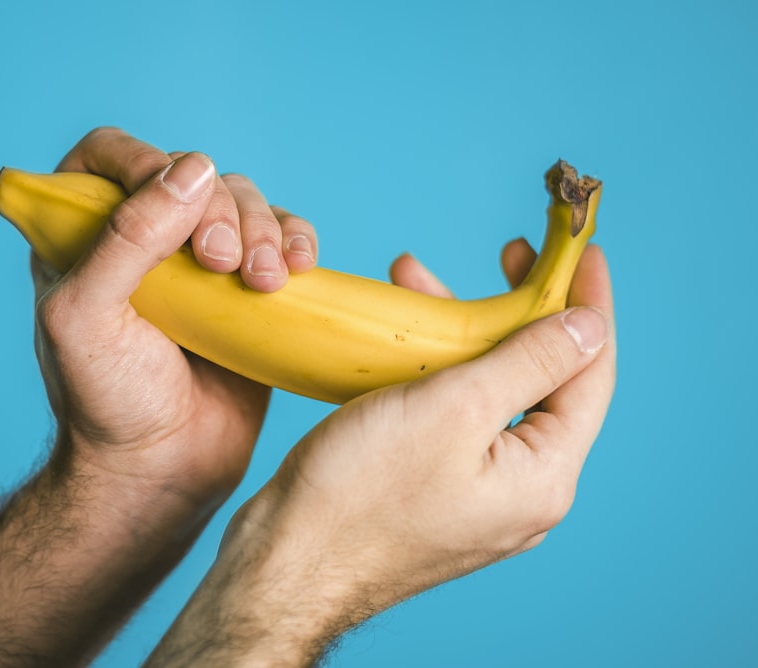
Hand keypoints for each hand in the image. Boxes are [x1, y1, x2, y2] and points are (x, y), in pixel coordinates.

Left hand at [33, 127, 318, 531]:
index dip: (141, 158)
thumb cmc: (106, 401)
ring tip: (263, 283)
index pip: (109, 155)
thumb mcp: (86, 317)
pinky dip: (296, 241)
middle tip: (219, 264)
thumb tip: (193, 169)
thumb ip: (124, 238)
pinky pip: (282, 239)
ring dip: (263, 230)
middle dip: (216, 209)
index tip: (169, 191)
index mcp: (84, 236)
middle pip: (192, 174)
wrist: (161, 468)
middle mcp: (144, 239)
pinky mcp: (251, 290)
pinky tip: (298, 269)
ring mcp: (201, 264)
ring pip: (244, 202)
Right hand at [146, 242, 615, 665]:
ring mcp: (478, 495)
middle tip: (508, 256)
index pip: (589, 375)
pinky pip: (456, 418)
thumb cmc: (360, 491)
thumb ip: (529, 362)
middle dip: (517, 311)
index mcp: (543, 477)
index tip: (583, 250)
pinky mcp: (436, 491)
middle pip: (542, 382)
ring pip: (491, 395)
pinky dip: (437, 371)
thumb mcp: (453, 408)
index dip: (588, 304)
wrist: (286, 562)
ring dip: (463, 335)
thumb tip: (588, 328)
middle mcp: (521, 492)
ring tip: (419, 282)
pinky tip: (402, 341)